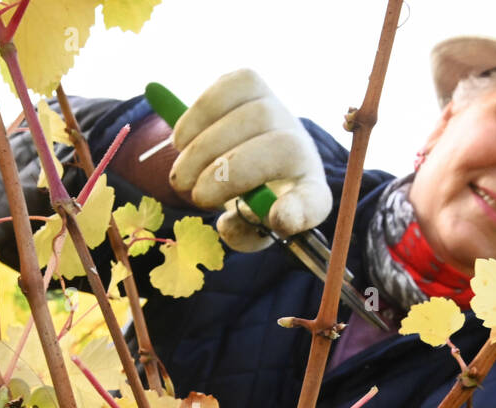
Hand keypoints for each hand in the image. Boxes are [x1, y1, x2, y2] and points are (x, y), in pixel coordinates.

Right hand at [169, 69, 331, 252]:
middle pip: (281, 147)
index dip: (298, 209)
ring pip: (253, 116)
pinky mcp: (252, 83)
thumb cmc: (250, 200)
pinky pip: (229, 88)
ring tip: (181, 176)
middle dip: (230, 173)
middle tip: (195, 198)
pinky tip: (182, 141)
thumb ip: (242, 234)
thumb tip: (227, 225)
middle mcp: (302, 146)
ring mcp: (279, 110)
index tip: (277, 219)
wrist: (246, 160)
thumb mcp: (250, 228)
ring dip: (206, 148)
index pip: (314, 199)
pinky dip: (198, 115)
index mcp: (308, 191)